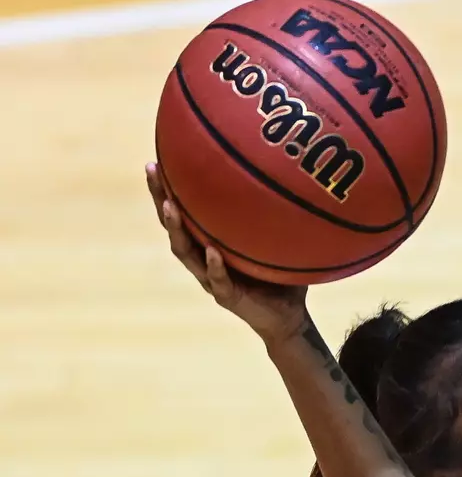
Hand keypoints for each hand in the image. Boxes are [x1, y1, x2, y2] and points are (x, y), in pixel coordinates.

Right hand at [145, 164, 309, 344]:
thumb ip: (277, 215)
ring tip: (170, 206)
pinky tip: (212, 251)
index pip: (184, 211)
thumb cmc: (282, 276)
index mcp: (209, 243)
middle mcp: (203, 258)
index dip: (168, 188)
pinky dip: (215, 265)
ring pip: (186, 253)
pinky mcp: (227, 298)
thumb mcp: (278, 240)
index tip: (158, 158)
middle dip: (160, 197)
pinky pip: (218, 280)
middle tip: (153, 170)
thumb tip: (293, 178)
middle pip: (173, 225)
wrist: (288, 318)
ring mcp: (211, 279)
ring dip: (176, 229)